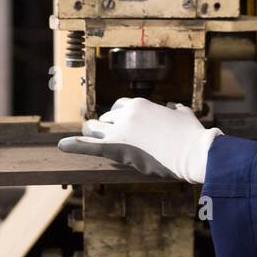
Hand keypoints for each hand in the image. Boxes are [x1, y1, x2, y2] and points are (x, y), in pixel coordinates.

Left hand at [57, 97, 221, 183]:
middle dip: (107, 127)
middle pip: (106, 118)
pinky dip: (75, 145)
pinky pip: (89, 145)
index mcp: (140, 104)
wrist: (194, 152)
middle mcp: (127, 113)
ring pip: (95, 128)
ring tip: (91, 139)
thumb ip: (175, 110)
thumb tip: (174, 108)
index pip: (119, 107)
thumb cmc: (192, 136)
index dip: (119, 117)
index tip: (121, 125)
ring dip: (93, 134)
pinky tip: (62, 146)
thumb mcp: (184, 115)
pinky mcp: (117, 148)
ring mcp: (120, 130)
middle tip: (110, 137)